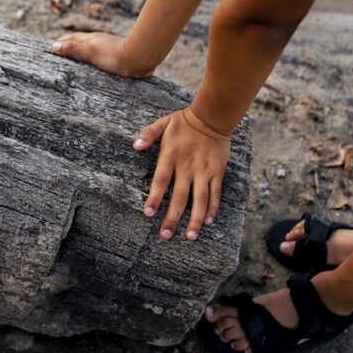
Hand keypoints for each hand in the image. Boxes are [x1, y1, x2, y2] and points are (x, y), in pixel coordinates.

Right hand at [51, 32, 153, 77]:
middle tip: (60, 51)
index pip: (71, 38)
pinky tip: (94, 65)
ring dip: (82, 51)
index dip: (61, 42)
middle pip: (81, 41)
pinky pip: (100, 56)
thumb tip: (53, 46)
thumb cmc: (114, 56)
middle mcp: (98, 41)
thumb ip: (72, 49)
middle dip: (70, 45)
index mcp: (90, 39)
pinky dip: (92, 58)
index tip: (51, 46)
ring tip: (75, 59)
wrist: (139, 58)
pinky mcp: (116, 56)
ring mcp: (108, 47)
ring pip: (91, 48)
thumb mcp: (89, 52)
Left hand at [135, 106, 231, 239]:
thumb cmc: (184, 122)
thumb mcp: (163, 123)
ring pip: (200, 199)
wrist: (213, 116)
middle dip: (172, 217)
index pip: (161, 180)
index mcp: (171, 155)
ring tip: (189, 236)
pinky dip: (212, 208)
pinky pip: (215, 193)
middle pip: (180, 196)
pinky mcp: (218, 172)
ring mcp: (204, 171)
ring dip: (194, 219)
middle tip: (165, 235)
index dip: (155, 197)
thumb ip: (148, 134)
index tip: (148, 213)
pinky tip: (206, 222)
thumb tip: (135, 146)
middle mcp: (188, 166)